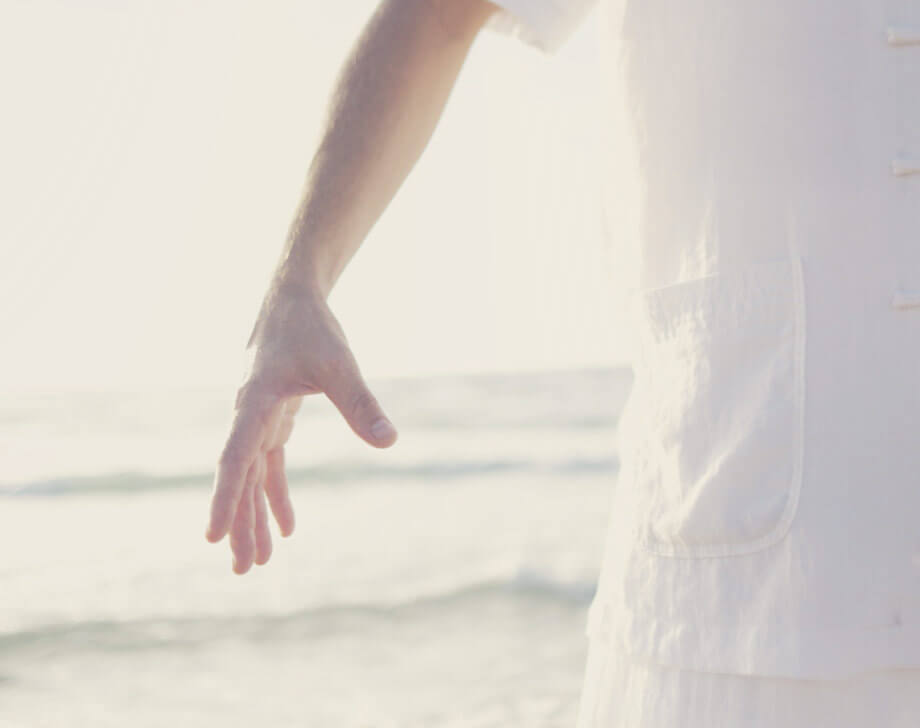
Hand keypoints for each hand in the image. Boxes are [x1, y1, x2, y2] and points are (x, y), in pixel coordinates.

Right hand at [205, 281, 397, 573]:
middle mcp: (248, 415)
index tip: (212, 537)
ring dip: (254, 517)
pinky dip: (276, 495)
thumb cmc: (312, 328)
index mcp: (253, 402)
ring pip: (252, 477)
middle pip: (240, 479)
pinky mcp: (273, 418)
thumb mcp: (339, 364)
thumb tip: (389, 442)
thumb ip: (360, 403)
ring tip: (257, 562)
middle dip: (240, 524)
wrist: (294, 299)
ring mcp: (258, 419)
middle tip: (242, 571)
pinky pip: (270, 465)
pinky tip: (287, 526)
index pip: (234, 457)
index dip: (224, 498)